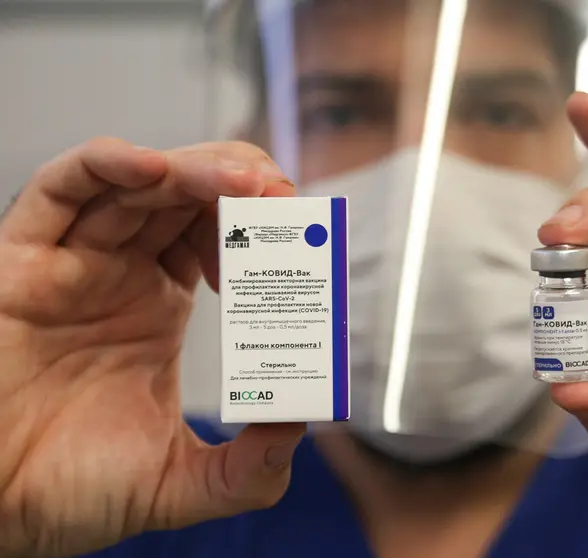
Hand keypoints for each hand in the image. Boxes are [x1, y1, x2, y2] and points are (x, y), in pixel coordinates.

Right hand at [0, 139, 305, 557]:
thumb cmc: (69, 490)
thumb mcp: (180, 482)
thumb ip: (248, 468)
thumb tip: (301, 427)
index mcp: (156, 305)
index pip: (216, 239)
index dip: (258, 231)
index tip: (299, 242)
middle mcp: (118, 274)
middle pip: (184, 198)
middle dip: (238, 187)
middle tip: (280, 199)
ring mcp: (71, 263)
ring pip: (134, 185)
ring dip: (191, 170)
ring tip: (239, 181)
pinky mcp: (20, 263)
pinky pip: (57, 193)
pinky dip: (102, 165)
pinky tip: (150, 165)